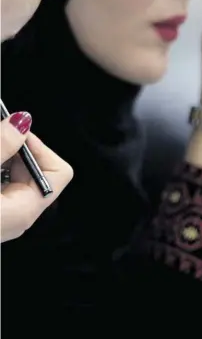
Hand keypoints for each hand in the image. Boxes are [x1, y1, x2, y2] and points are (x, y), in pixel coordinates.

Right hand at [1, 112, 72, 241]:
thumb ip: (1, 146)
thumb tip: (22, 121)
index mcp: (24, 212)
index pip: (59, 171)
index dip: (37, 146)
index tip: (13, 129)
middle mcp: (19, 218)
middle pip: (37, 170)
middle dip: (15, 148)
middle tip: (0, 129)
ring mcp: (3, 217)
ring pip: (16, 175)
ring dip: (5, 156)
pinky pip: (2, 185)